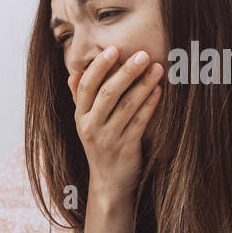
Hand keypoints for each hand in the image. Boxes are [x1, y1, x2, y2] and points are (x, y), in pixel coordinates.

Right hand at [68, 46, 163, 201]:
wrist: (109, 184)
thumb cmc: (101, 146)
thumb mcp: (86, 123)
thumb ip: (79, 98)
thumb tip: (72, 73)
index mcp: (80, 116)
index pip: (86, 86)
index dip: (99, 66)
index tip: (113, 49)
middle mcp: (90, 126)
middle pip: (107, 93)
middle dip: (126, 71)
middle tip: (143, 54)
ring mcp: (108, 139)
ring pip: (126, 106)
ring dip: (143, 85)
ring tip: (157, 68)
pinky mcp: (125, 148)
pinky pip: (139, 122)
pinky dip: (149, 105)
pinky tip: (159, 91)